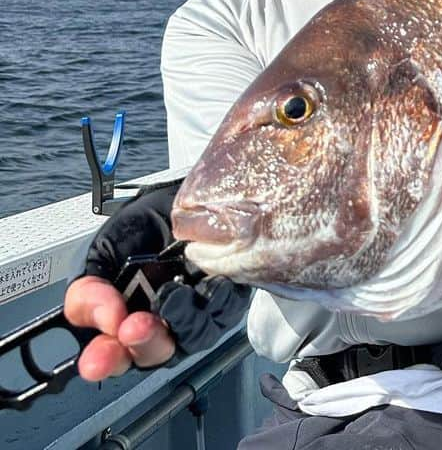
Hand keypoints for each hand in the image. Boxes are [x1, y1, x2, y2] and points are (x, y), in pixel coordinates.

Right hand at [63, 180, 249, 380]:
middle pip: (155, 354)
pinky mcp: (228, 300)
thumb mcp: (102, 255)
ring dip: (183, 319)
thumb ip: (90, 292)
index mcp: (122, 326)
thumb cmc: (138, 232)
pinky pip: (227, 310)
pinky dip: (220, 300)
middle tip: (135, 325)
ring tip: (175, 293)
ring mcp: (196, 318)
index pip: (111, 358)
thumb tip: (106, 319)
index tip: (96, 360)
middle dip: (145, 343)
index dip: (105, 362)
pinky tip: (213, 285)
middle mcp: (160, 329)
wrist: (174, 201)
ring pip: (193, 337)